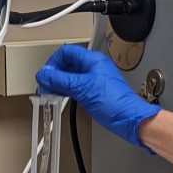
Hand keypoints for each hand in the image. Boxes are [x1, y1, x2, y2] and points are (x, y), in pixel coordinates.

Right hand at [35, 44, 158, 149]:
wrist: (129, 120)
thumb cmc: (115, 103)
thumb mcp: (82, 89)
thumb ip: (60, 80)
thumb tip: (44, 74)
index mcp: (93, 60)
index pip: (66, 52)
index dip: (53, 62)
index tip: (46, 75)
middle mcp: (94, 68)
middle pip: (67, 64)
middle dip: (54, 74)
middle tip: (45, 86)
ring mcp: (94, 80)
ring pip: (71, 76)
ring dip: (59, 84)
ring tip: (51, 93)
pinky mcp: (95, 92)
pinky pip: (76, 87)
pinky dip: (67, 91)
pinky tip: (62, 98)